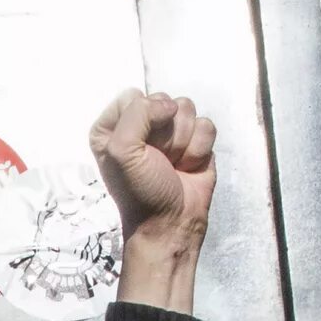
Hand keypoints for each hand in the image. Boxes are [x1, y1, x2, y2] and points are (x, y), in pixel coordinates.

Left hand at [91, 89, 215, 313]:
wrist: (171, 224)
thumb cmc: (141, 192)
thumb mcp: (122, 152)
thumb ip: (138, 114)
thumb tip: (171, 105)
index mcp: (114, 126)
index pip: (133, 96)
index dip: (142, 119)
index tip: (141, 148)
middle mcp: (141, 125)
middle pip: (163, 100)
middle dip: (165, 133)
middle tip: (159, 161)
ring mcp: (170, 133)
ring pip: (187, 109)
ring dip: (183, 142)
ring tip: (174, 165)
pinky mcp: (196, 142)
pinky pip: (206, 125)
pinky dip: (200, 149)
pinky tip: (189, 167)